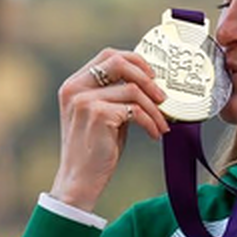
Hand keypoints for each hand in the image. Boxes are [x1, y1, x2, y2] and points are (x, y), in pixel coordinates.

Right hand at [48, 48, 170, 211]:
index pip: (107, 55)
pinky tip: (154, 134)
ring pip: (133, 90)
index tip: (152, 75)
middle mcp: (76, 88)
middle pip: (119, 62)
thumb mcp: (102, 115)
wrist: (79, 180)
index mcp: (74, 84)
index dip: (134, 60)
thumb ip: (116, 95)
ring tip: (162, 124)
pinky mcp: (98, 114)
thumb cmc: (94, 150)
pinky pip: (135, 110)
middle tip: (162, 97)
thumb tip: (149, 83)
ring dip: (154, 109)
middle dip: (147, 77)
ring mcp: (85, 100)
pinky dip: (151, 122)